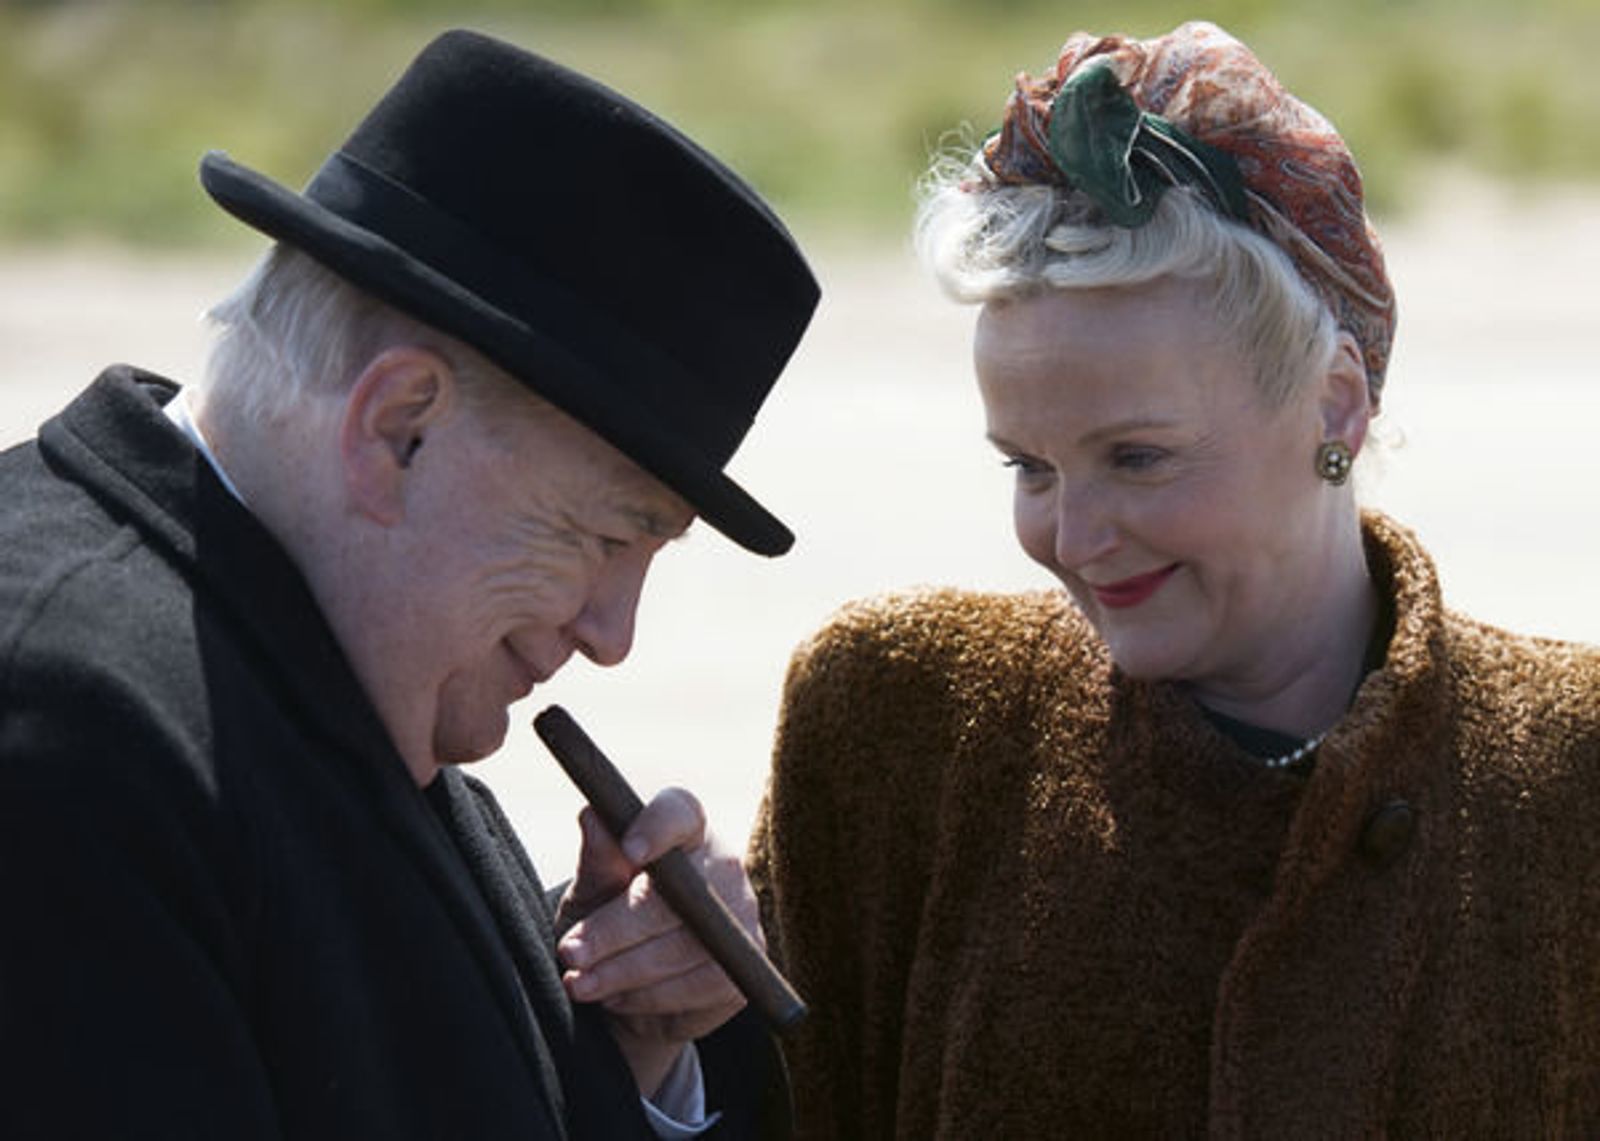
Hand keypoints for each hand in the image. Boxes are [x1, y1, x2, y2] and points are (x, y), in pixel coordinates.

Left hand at [554, 787, 759, 1097]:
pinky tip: (620, 997)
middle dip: (618, 929)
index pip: (681, 813)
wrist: (626, 989)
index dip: (659, 827)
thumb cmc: (606, 920)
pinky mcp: (745, 967)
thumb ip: (597, 860)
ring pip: (686, 945)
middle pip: (680, 892)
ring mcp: (742, 916)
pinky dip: (652, 997)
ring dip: (625, 971)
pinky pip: (700, 984)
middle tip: (572, 953)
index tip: (629, 850)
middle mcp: (723, 866)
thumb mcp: (589, 892)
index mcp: (684, 830)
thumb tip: (594, 816)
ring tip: (583, 983)